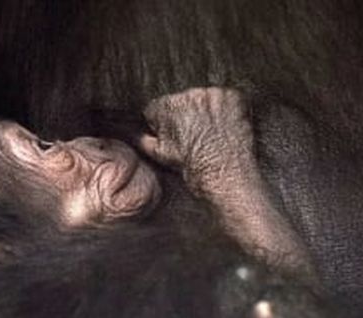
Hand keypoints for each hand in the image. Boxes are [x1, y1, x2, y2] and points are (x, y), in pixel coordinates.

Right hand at [139, 87, 256, 195]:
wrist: (226, 178)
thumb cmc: (194, 170)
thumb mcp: (159, 155)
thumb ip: (140, 137)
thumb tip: (128, 131)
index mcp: (167, 105)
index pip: (161, 107)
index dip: (169, 123)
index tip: (179, 136)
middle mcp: (189, 94)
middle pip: (184, 101)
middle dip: (188, 116)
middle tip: (197, 138)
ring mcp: (213, 95)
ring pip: (206, 99)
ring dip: (208, 112)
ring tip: (212, 135)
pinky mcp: (234, 98)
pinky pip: (228, 99)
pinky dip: (228, 111)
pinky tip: (226, 128)